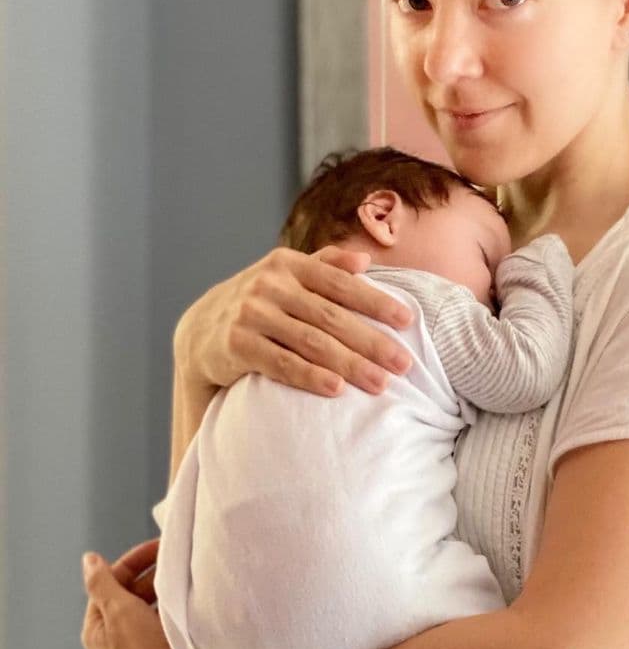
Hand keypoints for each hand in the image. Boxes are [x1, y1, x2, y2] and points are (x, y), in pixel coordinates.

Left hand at [80, 539, 197, 648]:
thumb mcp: (121, 612)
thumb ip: (102, 583)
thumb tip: (88, 561)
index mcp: (96, 633)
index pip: (110, 583)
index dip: (134, 561)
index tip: (161, 547)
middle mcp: (112, 648)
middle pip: (128, 599)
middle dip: (151, 579)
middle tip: (177, 566)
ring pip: (147, 615)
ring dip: (163, 597)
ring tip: (184, 588)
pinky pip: (163, 632)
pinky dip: (172, 616)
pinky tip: (187, 614)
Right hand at [176, 244, 415, 397]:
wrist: (200, 331)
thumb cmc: (259, 303)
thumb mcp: (286, 275)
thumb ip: (325, 265)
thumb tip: (366, 259)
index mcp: (288, 264)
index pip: (341, 283)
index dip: (375, 301)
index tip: (407, 321)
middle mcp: (269, 285)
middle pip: (331, 317)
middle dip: (371, 342)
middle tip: (404, 364)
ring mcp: (251, 314)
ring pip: (311, 342)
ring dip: (350, 365)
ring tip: (381, 384)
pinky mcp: (237, 344)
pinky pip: (281, 363)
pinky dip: (310, 376)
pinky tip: (336, 389)